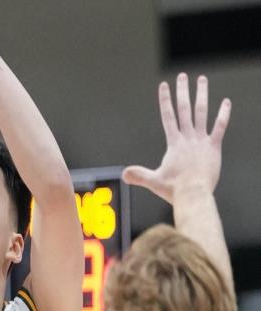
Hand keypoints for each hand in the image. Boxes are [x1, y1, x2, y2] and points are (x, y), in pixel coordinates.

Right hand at [123, 73, 231, 203]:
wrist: (194, 194)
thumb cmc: (174, 189)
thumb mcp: (153, 181)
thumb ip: (139, 175)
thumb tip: (123, 174)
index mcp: (174, 143)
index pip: (167, 116)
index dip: (165, 100)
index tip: (164, 86)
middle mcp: (187, 138)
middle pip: (184, 109)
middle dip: (182, 91)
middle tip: (182, 76)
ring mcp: (201, 141)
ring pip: (202, 113)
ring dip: (201, 95)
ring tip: (201, 80)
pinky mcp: (213, 148)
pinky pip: (219, 127)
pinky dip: (223, 114)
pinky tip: (226, 102)